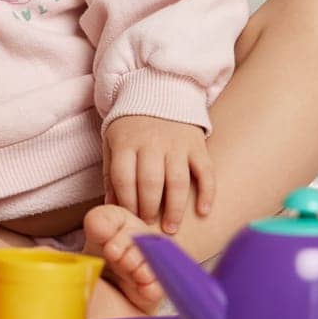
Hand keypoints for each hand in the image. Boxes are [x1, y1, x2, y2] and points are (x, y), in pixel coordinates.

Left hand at [103, 115, 214, 233]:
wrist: (157, 90)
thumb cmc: (131, 125)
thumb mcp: (112, 142)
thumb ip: (110, 173)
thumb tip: (110, 205)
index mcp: (126, 143)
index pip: (124, 179)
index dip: (126, 202)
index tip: (129, 218)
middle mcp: (152, 143)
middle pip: (151, 183)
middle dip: (149, 209)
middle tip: (148, 225)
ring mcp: (177, 144)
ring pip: (177, 182)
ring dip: (175, 209)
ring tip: (171, 228)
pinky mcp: (197, 145)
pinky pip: (206, 171)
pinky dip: (207, 193)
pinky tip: (203, 212)